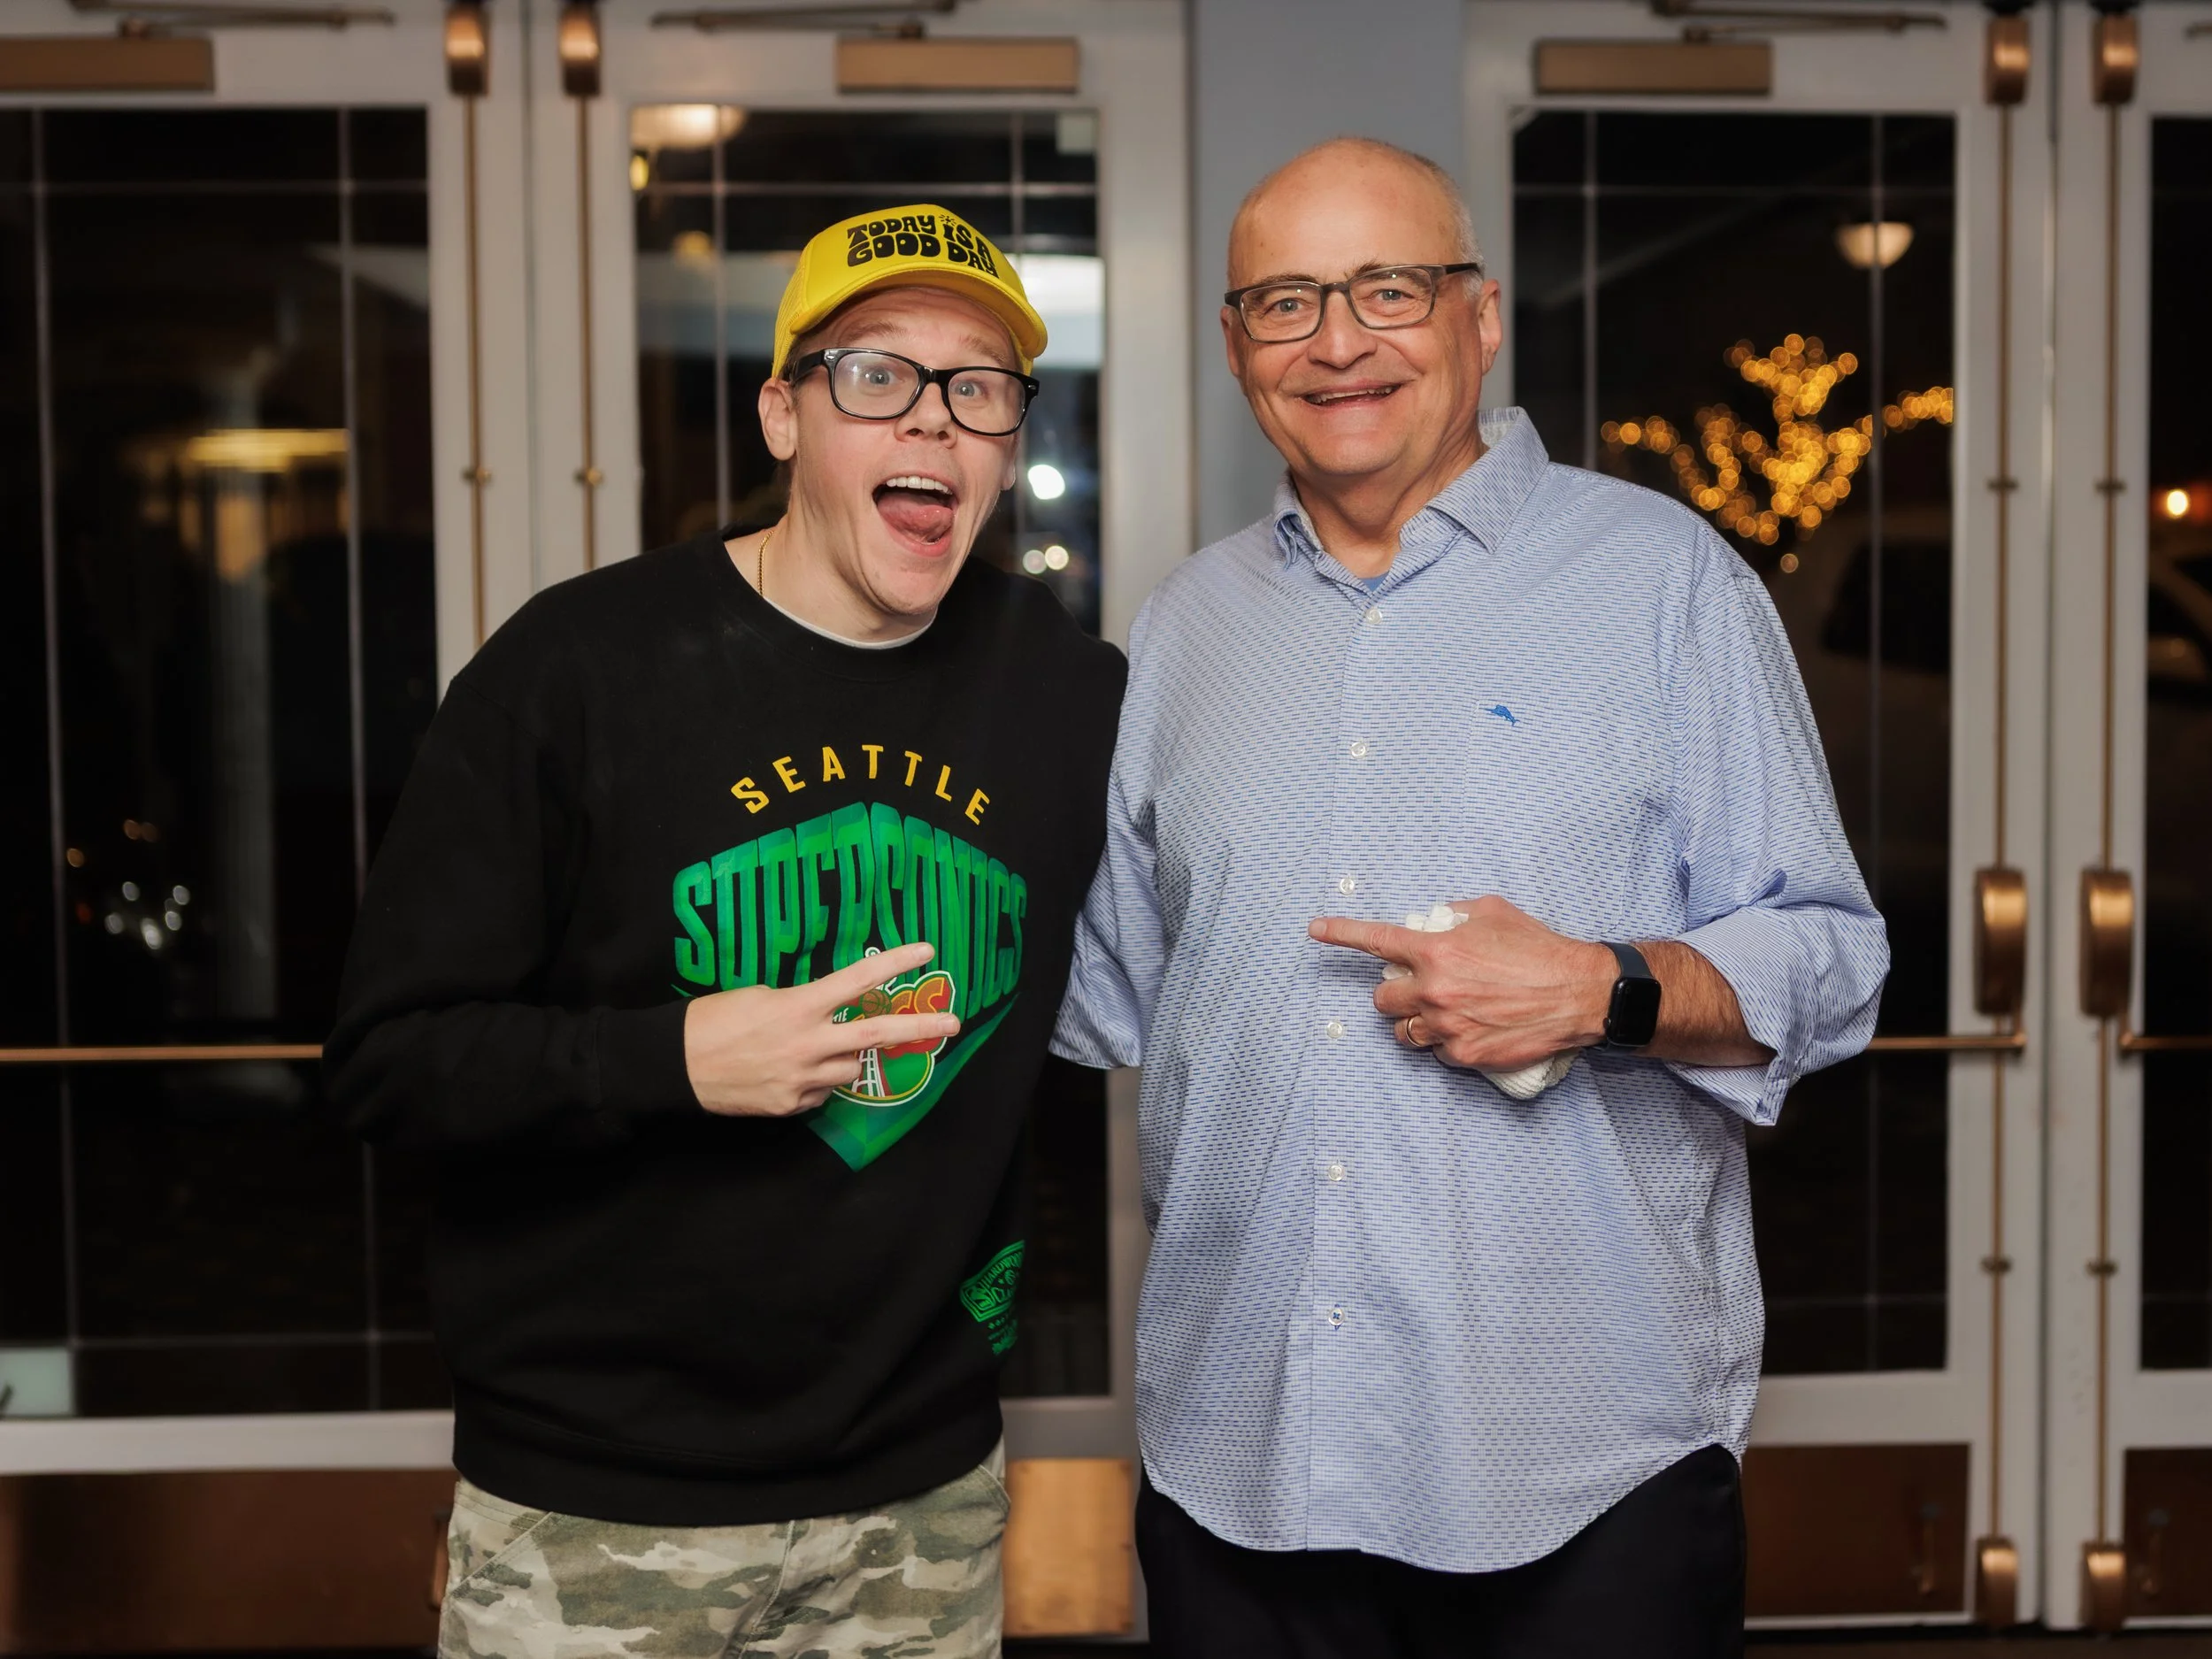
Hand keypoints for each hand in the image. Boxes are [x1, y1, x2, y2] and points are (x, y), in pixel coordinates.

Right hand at [683, 942, 959, 1116]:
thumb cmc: (713, 1019)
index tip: (928, 952)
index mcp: (799, 1006)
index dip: (894, 964)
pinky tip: (786, 1072)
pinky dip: (815, 1081)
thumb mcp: (759, 995)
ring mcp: (801, 1079)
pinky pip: (821, 1091)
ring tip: (813, 1048)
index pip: (857, 980)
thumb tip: (826, 1013)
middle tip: (954, 1023)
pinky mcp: (790, 1106)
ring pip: (850, 1069)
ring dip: (845, 1057)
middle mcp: (807, 1043)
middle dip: (920, 1028)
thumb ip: (801, 1003)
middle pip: (876, 1036)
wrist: (674, 1067)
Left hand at [1309, 895, 1613, 1070]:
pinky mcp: (1464, 1054)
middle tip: (1418, 990)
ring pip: (1403, 1031)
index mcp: (1437, 950)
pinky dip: (1443, 1042)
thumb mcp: (1493, 912)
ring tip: (1441, 1013)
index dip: (1340, 933)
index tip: (1315, 929)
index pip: (1376, 940)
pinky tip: (1466, 1030)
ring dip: (1413, 1022)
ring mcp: (1447, 1026)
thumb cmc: (1540, 948)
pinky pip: (1435, 1051)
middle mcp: (1434, 989)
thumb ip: (1454, 914)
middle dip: (1394, 994)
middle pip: (1383, 1000)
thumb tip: (1435, 921)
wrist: (1580, 993)